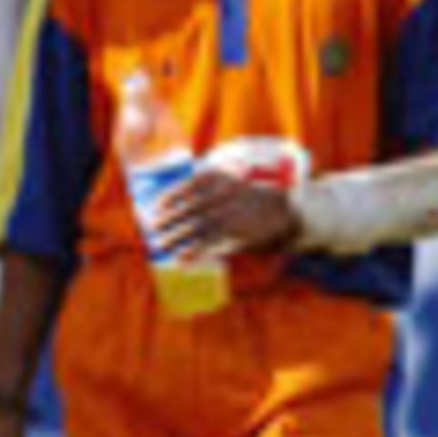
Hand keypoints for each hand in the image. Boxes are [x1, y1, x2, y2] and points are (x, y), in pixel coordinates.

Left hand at [152, 167, 300, 258]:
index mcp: (222, 178)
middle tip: (152, 227)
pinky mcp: (236, 230)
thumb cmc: (252, 198)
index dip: (170, 196)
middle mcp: (224, 193)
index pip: (189, 185)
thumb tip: (179, 205)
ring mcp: (230, 212)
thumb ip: (209, 190)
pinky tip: (180, 258)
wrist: (285, 207)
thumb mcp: (231, 183)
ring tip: (161, 245)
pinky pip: (209, 241)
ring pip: (196, 226)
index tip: (156, 206)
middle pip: (189, 207)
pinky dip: (193, 251)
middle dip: (168, 218)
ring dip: (176, 237)